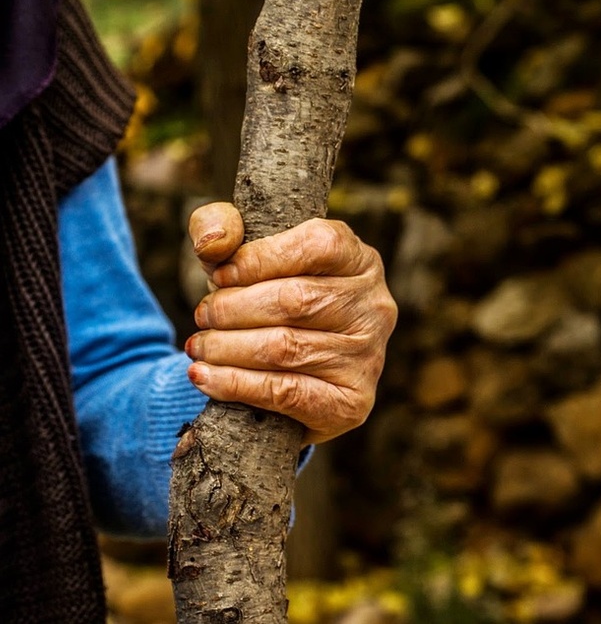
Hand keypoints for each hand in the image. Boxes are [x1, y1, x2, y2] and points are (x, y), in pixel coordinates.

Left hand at [183, 202, 397, 444]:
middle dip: (234, 308)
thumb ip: (219, 225)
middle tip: (201, 316)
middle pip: (297, 300)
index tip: (219, 275)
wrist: (292, 374)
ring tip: (198, 347)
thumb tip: (212, 245)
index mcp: (360, 260)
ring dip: (227, 348)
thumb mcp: (243, 253)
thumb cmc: (266, 300)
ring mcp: (368, 357)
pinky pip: (287, 392)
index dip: (260, 259)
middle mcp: (374, 308)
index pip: (317, 246)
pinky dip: (236, 384)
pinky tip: (204, 378)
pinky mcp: (352, 403)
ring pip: (286, 348)